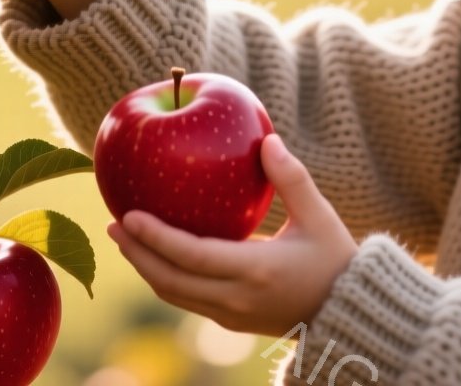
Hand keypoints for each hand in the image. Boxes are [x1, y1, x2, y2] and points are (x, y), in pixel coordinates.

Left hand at [107, 134, 358, 337]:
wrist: (348, 312)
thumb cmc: (335, 259)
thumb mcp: (319, 215)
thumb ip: (291, 178)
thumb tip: (266, 139)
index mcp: (255, 271)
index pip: (191, 256)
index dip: (155, 237)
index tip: (127, 215)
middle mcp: (237, 298)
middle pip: (170, 280)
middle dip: (137, 253)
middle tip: (113, 224)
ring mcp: (232, 315)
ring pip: (174, 294)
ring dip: (146, 268)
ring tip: (125, 240)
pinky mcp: (232, 322)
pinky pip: (187, 299)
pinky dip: (166, 278)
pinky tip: (157, 255)